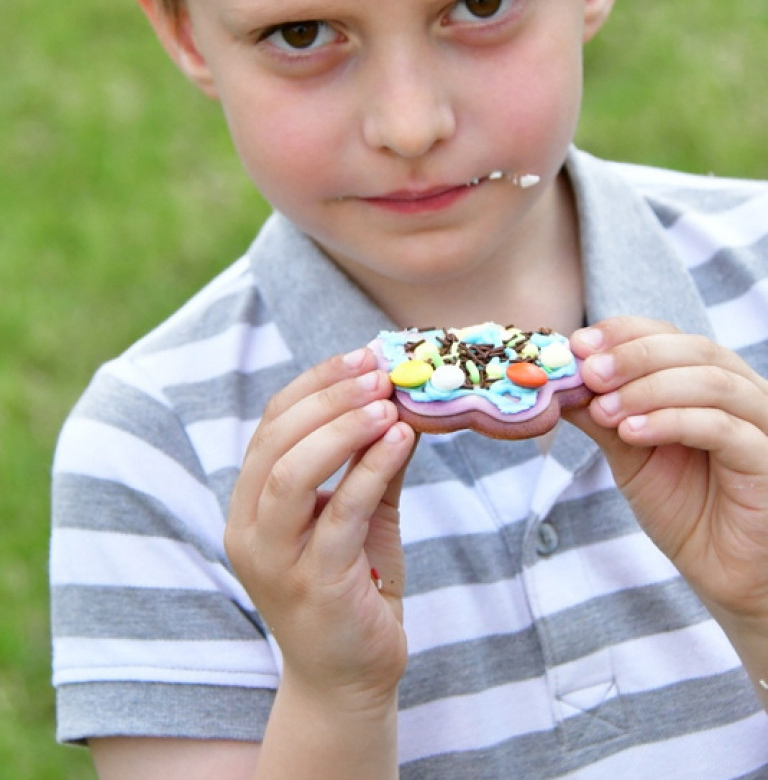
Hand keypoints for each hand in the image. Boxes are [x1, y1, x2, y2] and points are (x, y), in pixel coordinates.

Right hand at [225, 346, 416, 709]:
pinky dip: (370, 468)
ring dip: (343, 428)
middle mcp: (249, 528)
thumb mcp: (362, 514)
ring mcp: (274, 558)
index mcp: (251, 504)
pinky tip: (401, 440)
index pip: (271, 426)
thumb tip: (403, 401)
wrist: (349, 678)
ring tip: (388, 401)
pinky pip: (339, 512)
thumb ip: (372, 462)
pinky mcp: (312, 583)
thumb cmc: (355, 587)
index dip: (315, 386)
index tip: (361, 357)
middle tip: (378, 373)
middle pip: (276, 441)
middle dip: (329, 398)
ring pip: (291, 472)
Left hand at [569, 317, 767, 621]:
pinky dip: (672, 421)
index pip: (670, 335)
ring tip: (606, 409)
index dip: (624, 333)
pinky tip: (633, 433)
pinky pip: (723, 428)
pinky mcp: (766, 461)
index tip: (579, 345)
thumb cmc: (683, 507)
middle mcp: (742, 393)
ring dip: (649, 388)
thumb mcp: (629, 452)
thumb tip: (555, 380)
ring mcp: (760, 425)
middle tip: (589, 373)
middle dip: (634, 355)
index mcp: (708, 381)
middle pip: (694, 349)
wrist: (721, 572)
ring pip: (711, 382)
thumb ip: (600, 413)